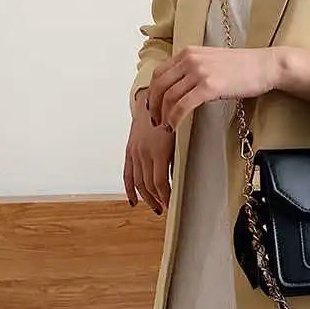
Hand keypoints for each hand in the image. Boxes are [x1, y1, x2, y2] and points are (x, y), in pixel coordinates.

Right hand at [124, 88, 174, 213]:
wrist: (152, 99)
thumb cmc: (172, 116)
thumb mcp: (180, 136)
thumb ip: (179, 156)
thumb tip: (181, 177)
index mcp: (158, 151)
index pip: (160, 182)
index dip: (165, 196)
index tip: (172, 205)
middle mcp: (144, 153)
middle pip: (148, 184)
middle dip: (157, 199)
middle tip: (166, 209)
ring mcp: (135, 152)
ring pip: (138, 182)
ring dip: (146, 197)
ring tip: (156, 207)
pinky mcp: (130, 150)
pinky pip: (127, 173)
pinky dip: (130, 189)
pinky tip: (134, 201)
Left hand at [146, 46, 278, 131]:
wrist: (265, 66)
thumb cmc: (245, 67)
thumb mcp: (213, 61)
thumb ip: (195, 69)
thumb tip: (183, 86)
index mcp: (189, 52)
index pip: (160, 73)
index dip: (152, 92)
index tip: (154, 106)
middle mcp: (190, 59)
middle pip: (160, 85)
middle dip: (154, 106)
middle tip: (156, 121)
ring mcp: (199, 72)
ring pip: (170, 97)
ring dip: (164, 115)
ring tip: (166, 127)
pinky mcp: (209, 86)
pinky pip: (184, 105)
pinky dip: (176, 118)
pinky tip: (175, 126)